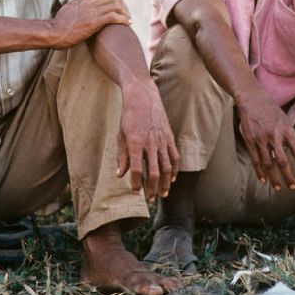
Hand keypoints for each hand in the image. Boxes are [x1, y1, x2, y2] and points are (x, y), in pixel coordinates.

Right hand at [50, 0, 130, 48]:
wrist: (55, 32)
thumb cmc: (62, 21)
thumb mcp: (73, 2)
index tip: (120, 7)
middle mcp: (90, 1)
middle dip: (123, 5)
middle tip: (126, 14)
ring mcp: (93, 11)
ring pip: (116, 5)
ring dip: (125, 12)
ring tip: (128, 20)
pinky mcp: (95, 21)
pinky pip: (114, 16)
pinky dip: (123, 19)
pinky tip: (127, 24)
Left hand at [115, 79, 178, 201]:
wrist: (142, 96)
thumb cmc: (128, 116)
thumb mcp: (121, 135)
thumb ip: (121, 156)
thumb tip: (120, 175)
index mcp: (135, 142)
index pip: (136, 169)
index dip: (135, 182)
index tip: (134, 191)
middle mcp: (150, 143)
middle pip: (153, 172)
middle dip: (151, 188)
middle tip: (149, 199)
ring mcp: (162, 140)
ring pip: (166, 167)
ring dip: (164, 183)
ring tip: (162, 195)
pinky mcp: (169, 136)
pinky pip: (174, 156)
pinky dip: (174, 170)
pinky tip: (171, 179)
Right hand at [236, 92, 294, 190]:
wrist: (252, 99)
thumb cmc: (272, 109)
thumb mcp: (287, 115)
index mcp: (287, 130)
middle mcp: (275, 135)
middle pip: (283, 161)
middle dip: (289, 176)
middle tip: (293, 187)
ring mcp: (261, 139)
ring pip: (269, 163)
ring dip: (274, 177)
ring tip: (278, 188)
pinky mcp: (251, 140)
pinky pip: (256, 159)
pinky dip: (259, 171)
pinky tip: (263, 180)